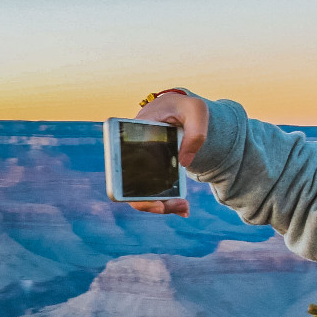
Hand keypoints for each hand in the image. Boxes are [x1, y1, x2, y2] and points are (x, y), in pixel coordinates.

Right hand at [126, 90, 207, 216]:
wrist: (182, 111)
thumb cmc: (185, 108)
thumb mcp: (197, 111)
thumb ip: (195, 132)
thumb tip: (183, 163)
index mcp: (133, 132)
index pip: (120, 158)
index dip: (123, 182)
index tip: (143, 191)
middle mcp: (131, 151)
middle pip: (126, 184)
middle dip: (145, 202)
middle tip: (164, 208)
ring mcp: (141, 164)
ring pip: (140, 193)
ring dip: (160, 205)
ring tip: (184, 208)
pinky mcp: (152, 173)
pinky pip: (153, 193)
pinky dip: (168, 202)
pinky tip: (184, 208)